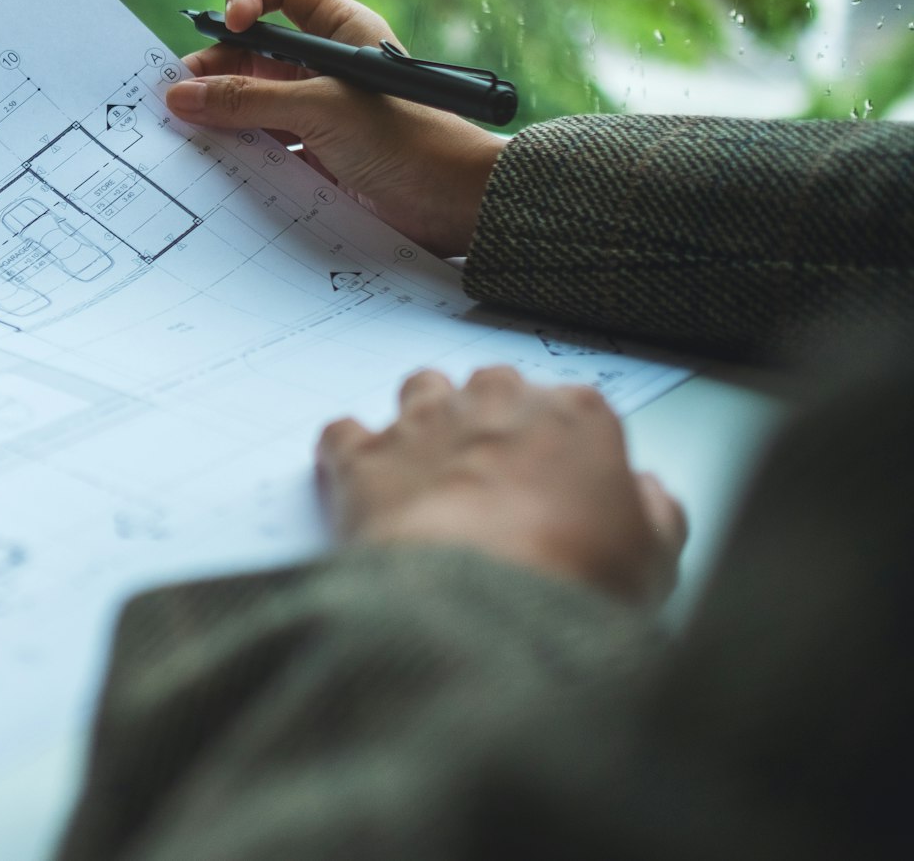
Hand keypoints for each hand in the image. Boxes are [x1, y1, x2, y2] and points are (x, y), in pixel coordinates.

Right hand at [166, 0, 505, 257]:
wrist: (454, 206)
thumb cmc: (405, 140)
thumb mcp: (321, 111)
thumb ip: (247, 101)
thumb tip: (179, 94)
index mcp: (341, 31)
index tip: (231, 25)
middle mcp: (326, 65)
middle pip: (253, 50)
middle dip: (214, 67)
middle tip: (177, 97)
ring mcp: (318, 113)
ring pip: (252, 102)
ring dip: (219, 116)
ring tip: (184, 133)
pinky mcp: (313, 156)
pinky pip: (261, 146)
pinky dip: (235, 153)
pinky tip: (213, 166)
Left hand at [317, 367, 688, 605]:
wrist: (478, 609)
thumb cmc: (573, 582)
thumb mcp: (654, 561)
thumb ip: (654, 513)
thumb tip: (645, 495)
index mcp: (576, 416)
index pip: (572, 407)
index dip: (560, 448)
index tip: (556, 483)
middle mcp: (495, 402)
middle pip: (493, 388)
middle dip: (492, 422)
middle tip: (493, 480)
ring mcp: (423, 423)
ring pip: (420, 390)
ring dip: (424, 422)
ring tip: (429, 475)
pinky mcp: (362, 455)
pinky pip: (344, 434)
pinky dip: (350, 455)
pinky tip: (360, 488)